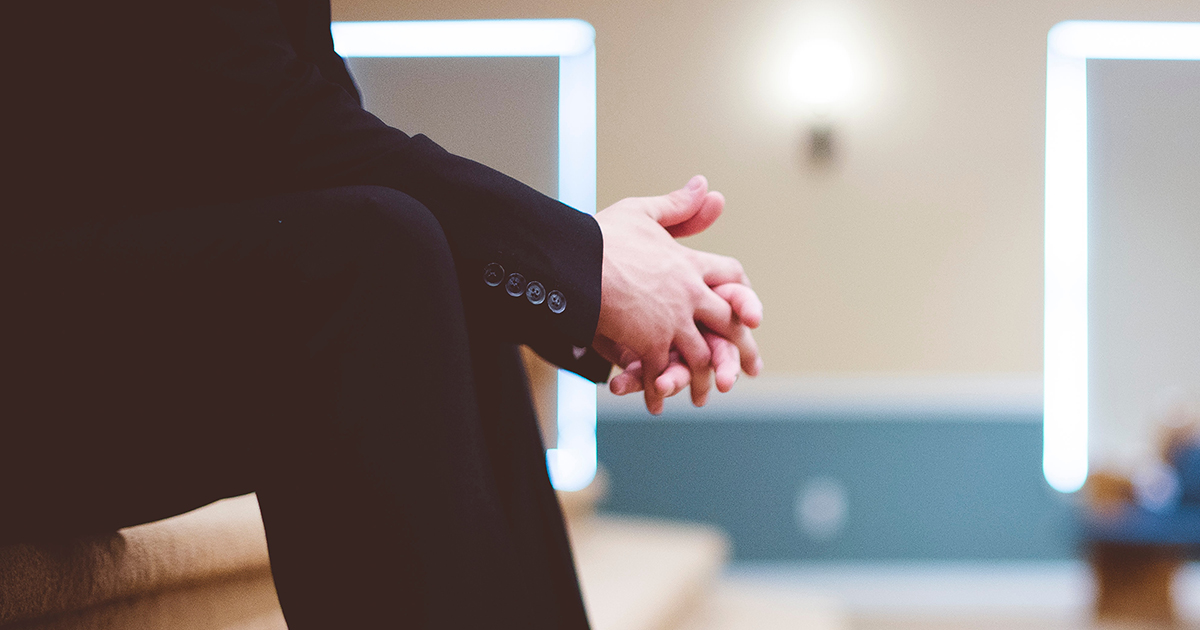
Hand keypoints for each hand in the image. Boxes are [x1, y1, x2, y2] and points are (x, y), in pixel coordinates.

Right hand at [593, 176, 761, 412]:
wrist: (576, 261)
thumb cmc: (603, 236)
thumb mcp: (643, 213)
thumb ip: (678, 207)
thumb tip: (707, 186)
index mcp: (690, 264)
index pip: (731, 277)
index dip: (742, 294)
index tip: (750, 313)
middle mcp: (689, 294)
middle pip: (727, 324)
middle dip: (738, 349)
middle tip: (749, 370)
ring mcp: (672, 321)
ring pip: (699, 356)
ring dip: (700, 378)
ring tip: (701, 396)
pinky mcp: (649, 342)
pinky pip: (659, 372)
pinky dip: (657, 391)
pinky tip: (656, 404)